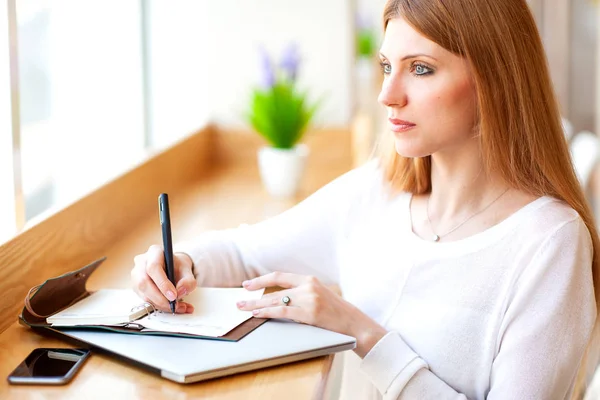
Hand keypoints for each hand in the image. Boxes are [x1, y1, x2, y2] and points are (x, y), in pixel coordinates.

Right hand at [131, 244, 196, 313]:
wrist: (173, 268)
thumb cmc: (178, 266)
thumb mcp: (187, 270)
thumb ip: (188, 281)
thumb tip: (179, 292)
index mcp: (154, 252)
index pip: (153, 267)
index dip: (163, 283)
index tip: (174, 295)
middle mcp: (141, 262)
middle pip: (144, 282)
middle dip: (160, 298)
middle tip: (174, 305)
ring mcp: (136, 275)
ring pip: (144, 293)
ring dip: (161, 304)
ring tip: (179, 307)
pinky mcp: (136, 287)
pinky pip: (145, 299)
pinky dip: (160, 306)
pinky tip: (173, 307)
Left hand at [237, 272, 387, 356]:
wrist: (354, 323)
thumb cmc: (336, 312)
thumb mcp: (320, 295)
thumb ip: (302, 293)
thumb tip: (278, 297)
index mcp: (309, 279)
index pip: (279, 276)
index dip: (261, 280)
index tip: (247, 284)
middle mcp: (308, 286)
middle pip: (274, 289)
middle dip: (254, 295)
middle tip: (239, 300)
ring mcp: (308, 299)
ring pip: (275, 300)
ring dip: (256, 305)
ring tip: (242, 309)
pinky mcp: (309, 313)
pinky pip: (282, 312)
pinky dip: (267, 312)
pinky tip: (257, 314)